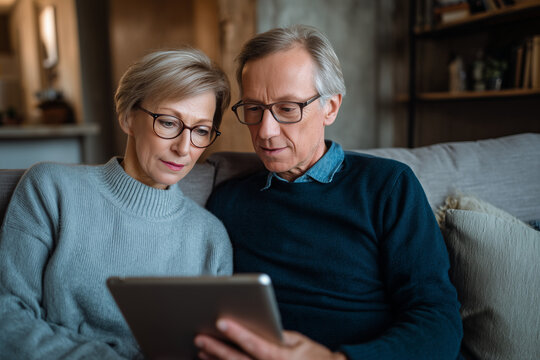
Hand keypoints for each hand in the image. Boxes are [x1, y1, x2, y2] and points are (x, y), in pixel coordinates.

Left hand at [194, 318, 346, 359]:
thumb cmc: (313, 356)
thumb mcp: (299, 341)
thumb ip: (277, 335)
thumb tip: (255, 326)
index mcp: (281, 357)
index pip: (255, 344)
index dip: (237, 333)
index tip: (221, 322)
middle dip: (217, 349)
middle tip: (200, 338)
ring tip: (202, 350)